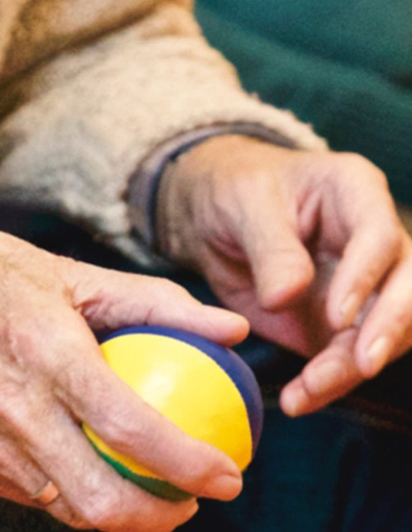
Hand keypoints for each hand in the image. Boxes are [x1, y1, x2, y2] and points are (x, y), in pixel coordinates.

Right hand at [0, 181, 249, 531]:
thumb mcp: (68, 271)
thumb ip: (155, 302)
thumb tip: (230, 328)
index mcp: (45, 353)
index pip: (133, 429)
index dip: (191, 465)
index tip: (228, 475)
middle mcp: (10, 408)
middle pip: (99, 501)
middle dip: (160, 518)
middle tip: (188, 499)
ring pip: (62, 508)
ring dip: (114, 512)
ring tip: (142, 487)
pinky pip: (23, 493)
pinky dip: (63, 492)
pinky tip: (81, 466)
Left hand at [158, 135, 411, 415]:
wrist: (213, 218)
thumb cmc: (235, 192)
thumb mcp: (244, 205)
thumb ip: (270, 249)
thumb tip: (286, 297)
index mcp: (355, 193)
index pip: (380, 238)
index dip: (365, 278)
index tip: (337, 316)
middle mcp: (374, 241)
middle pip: (407, 289)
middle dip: (389, 330)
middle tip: (361, 365)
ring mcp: (363, 286)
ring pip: (382, 333)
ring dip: (351, 368)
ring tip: (308, 391)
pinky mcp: (339, 325)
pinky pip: (345, 359)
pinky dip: (326, 384)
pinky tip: (299, 400)